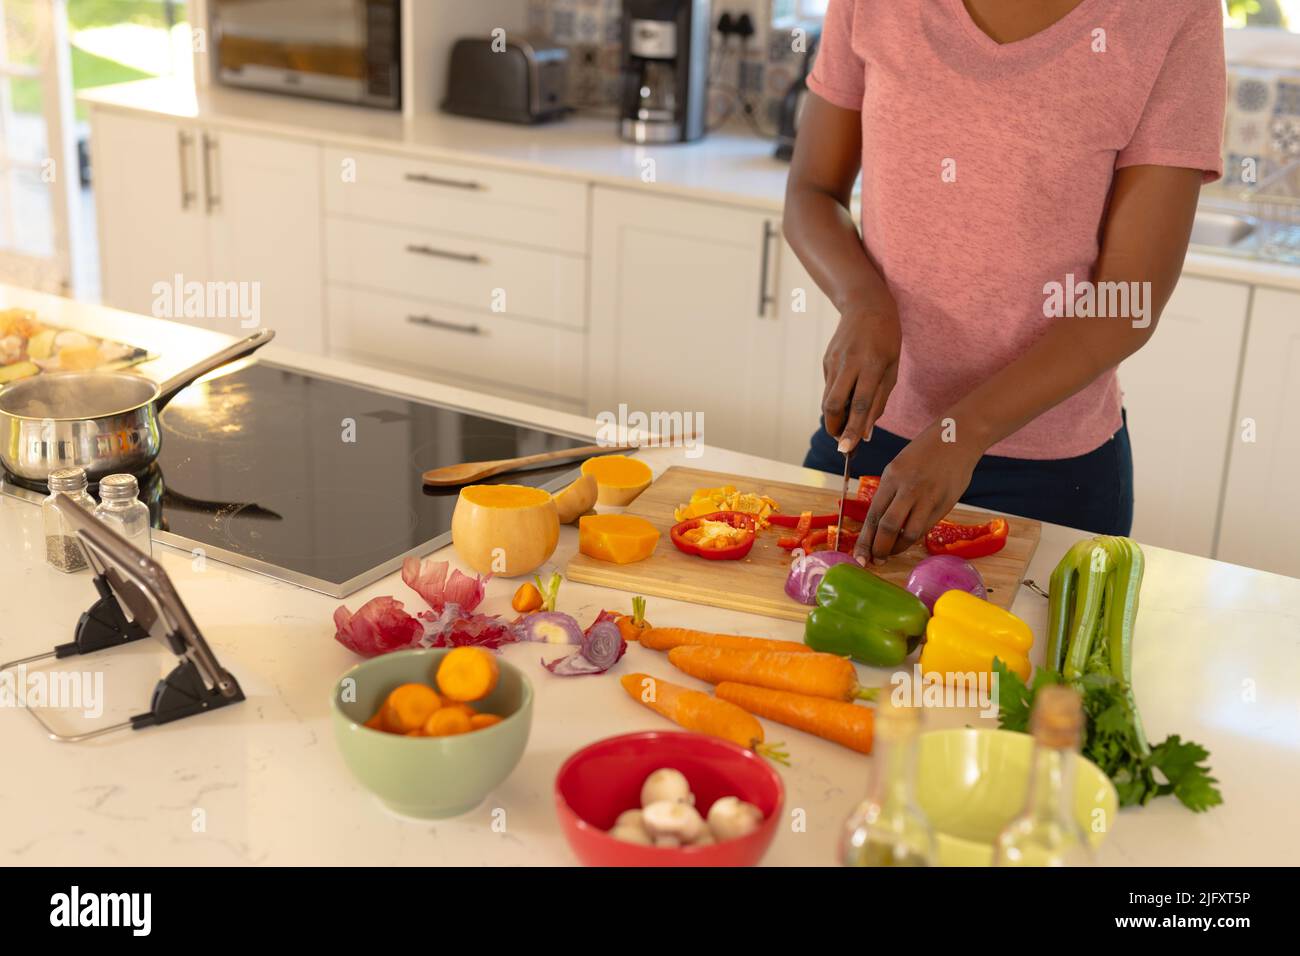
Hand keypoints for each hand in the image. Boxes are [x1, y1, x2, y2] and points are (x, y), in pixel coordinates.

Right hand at [821, 302, 900, 450]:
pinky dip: (836, 400)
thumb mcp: (893, 368)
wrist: (865, 304)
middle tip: (843, 441)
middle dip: (835, 428)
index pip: (861, 403)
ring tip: (845, 424)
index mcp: (873, 364)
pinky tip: (847, 394)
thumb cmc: (887, 338)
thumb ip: (880, 399)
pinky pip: (829, 387)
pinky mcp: (826, 360)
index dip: (853, 428)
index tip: (847, 449)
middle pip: (835, 405)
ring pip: (828, 400)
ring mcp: (834, 361)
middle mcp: (850, 363)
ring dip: (834, 418)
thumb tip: (867, 431)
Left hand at [856, 424, 982, 562]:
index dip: (865, 540)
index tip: (859, 556)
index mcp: (892, 477)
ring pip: (909, 533)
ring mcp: (929, 496)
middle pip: (888, 526)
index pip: (874, 515)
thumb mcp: (899, 467)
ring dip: (897, 548)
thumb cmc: (924, 452)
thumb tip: (879, 523)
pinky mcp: (946, 503)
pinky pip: (926, 527)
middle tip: (874, 561)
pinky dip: (914, 537)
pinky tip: (908, 540)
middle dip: (878, 549)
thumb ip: (890, 493)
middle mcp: (908, 488)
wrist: (958, 437)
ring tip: (890, 553)